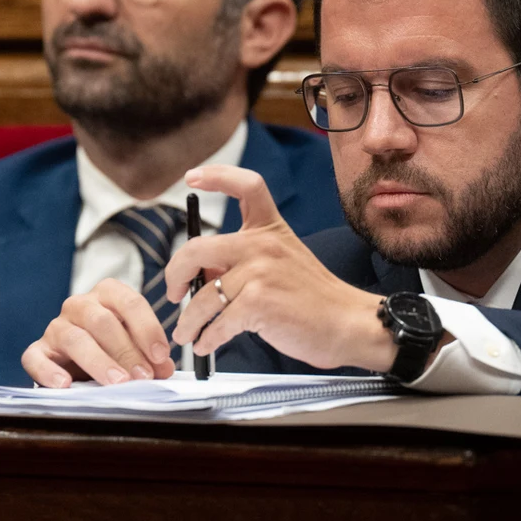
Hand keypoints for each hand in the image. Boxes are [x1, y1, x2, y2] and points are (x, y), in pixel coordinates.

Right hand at [21, 277, 178, 387]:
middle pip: (103, 322)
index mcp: (107, 294)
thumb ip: (149, 355)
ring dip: (99, 362)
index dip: (148, 329)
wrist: (73, 360)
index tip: (160, 356)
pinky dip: (49, 371)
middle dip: (126, 351)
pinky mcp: (38, 351)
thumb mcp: (133, 346)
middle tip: (143, 377)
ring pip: (75, 339)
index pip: (130, 303)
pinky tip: (65, 384)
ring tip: (117, 382)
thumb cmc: (110, 347)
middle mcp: (79, 305)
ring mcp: (56, 327)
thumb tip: (163, 369)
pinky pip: (36, 358)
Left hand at [165, 165, 398, 373]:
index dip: (217, 176)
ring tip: (187, 335)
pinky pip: (217, 323)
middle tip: (173, 293)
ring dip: (189, 322)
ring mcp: (261, 272)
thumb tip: (199, 275)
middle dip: (174, 274)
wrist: (346, 323)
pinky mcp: (259, 302)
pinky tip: (207, 345)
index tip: (192, 177)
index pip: (247, 186)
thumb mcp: (280, 264)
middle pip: (197, 248)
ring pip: (203, 296)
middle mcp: (264, 244)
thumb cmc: (313, 299)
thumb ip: (242, 261)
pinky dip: (207, 339)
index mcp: (272, 228)